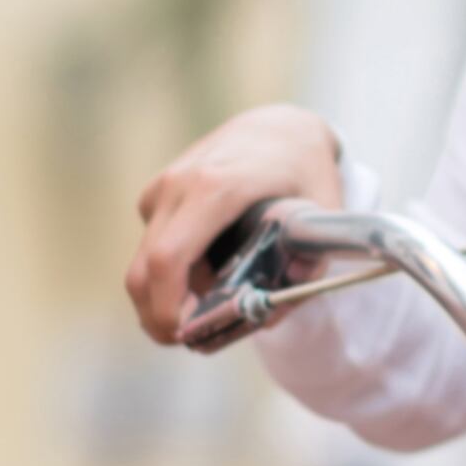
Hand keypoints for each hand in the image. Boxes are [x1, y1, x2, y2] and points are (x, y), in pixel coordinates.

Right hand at [124, 103, 344, 342]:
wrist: (280, 126)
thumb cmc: (303, 170)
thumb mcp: (323, 215)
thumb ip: (307, 266)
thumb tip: (273, 312)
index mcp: (215, 187)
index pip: (168, 259)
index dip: (167, 307)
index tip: (186, 334)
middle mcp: (178, 186)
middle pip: (143, 270)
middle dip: (159, 316)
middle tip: (191, 339)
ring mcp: (162, 189)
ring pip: (142, 263)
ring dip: (164, 297)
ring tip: (208, 308)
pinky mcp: (155, 195)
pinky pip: (150, 247)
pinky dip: (168, 273)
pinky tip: (206, 277)